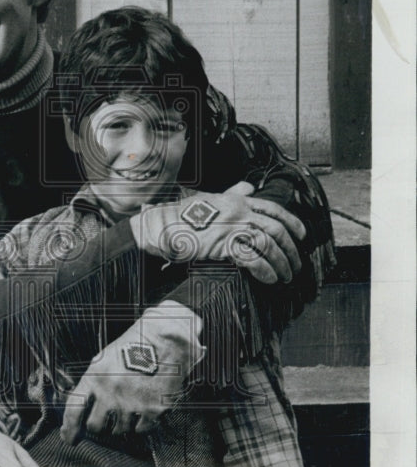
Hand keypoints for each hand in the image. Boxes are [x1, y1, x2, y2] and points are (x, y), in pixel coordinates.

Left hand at [61, 302, 203, 445]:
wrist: (165, 340)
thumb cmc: (133, 348)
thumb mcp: (104, 360)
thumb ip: (92, 385)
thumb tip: (83, 411)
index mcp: (95, 376)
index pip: (74, 409)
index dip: (69, 429)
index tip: (69, 439)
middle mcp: (110, 392)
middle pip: (95, 427)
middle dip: (99, 426)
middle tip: (107, 418)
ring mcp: (131, 402)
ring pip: (119, 431)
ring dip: (122, 424)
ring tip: (131, 405)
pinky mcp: (152, 409)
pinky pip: (140, 430)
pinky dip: (141, 423)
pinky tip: (145, 408)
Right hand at [130, 181, 305, 284]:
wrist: (163, 226)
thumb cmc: (183, 214)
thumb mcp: (211, 198)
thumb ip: (233, 193)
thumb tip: (249, 186)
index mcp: (239, 201)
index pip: (274, 209)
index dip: (292, 222)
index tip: (302, 236)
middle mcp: (240, 212)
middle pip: (276, 230)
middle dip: (291, 250)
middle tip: (296, 265)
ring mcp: (233, 228)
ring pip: (268, 245)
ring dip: (282, 263)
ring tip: (286, 277)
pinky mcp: (224, 245)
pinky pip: (253, 260)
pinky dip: (266, 271)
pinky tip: (271, 280)